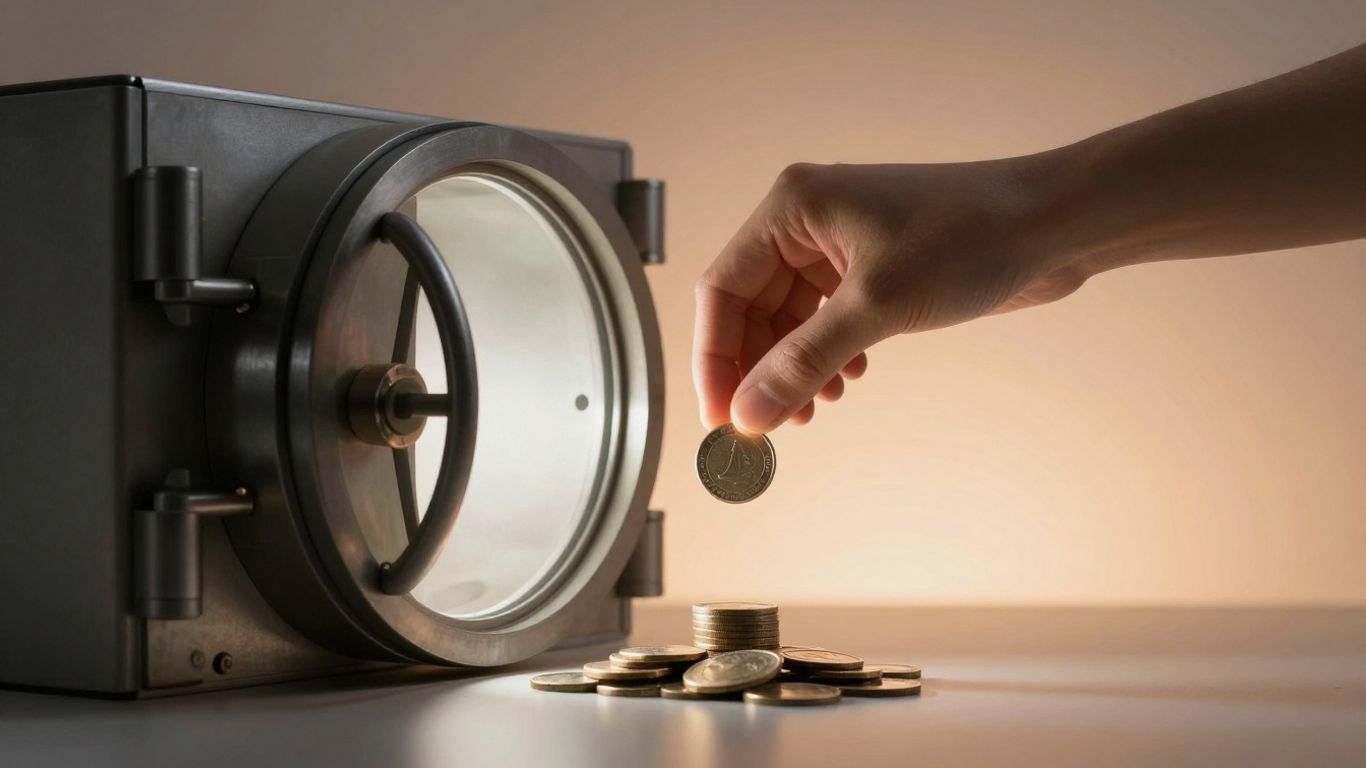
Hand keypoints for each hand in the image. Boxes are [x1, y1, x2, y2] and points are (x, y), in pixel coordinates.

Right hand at [693, 157, 1088, 433]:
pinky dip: (826, 355)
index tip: (722, 418)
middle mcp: (807, 220)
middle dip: (758, 370)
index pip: (723, 290)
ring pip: (788, 320)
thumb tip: (749, 413)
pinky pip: (824, 319)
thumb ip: (804, 362)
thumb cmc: (974, 236)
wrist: (1055, 223)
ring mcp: (839, 244)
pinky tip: (846, 380)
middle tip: (767, 426)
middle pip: (751, 309)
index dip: (716, 360)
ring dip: (793, 369)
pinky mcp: (871, 266)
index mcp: (792, 207)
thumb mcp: (877, 306)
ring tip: (812, 409)